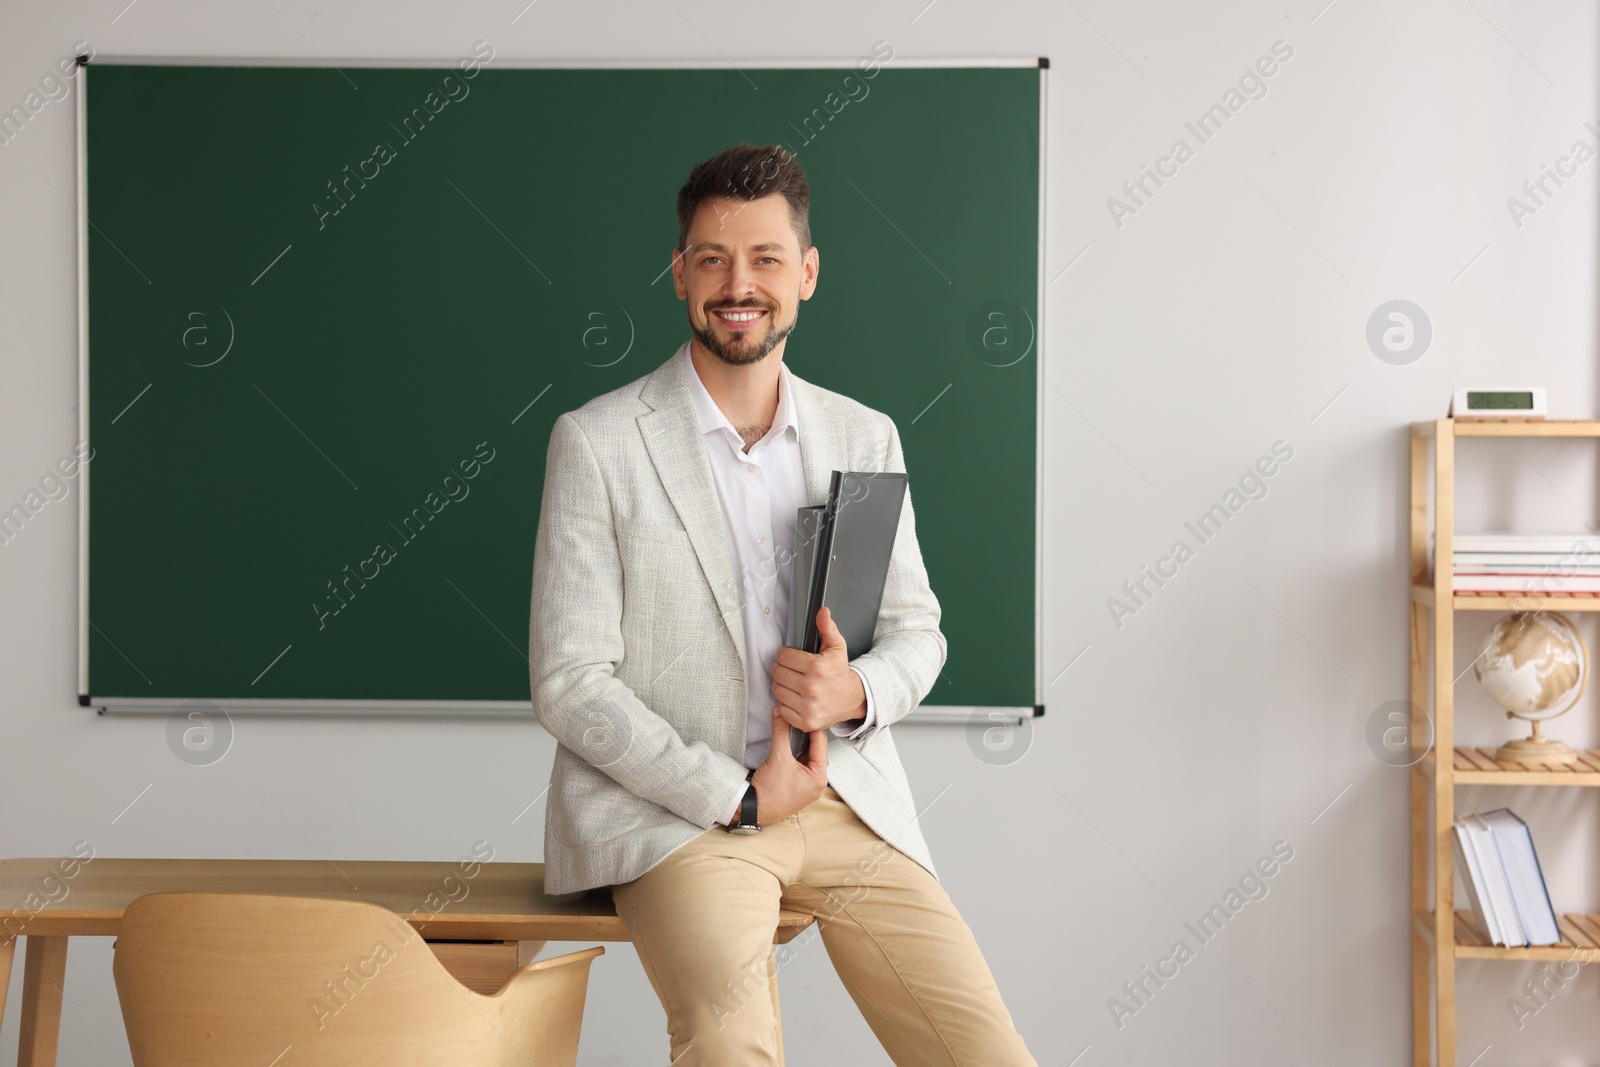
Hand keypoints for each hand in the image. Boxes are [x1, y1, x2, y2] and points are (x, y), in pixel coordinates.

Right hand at [751, 709, 827, 824]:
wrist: (753, 810)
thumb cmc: (769, 792)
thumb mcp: (777, 757)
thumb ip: (781, 732)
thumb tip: (780, 713)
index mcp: (819, 777)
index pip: (821, 744)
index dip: (812, 726)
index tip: (805, 713)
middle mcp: (817, 783)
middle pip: (816, 750)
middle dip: (807, 734)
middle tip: (800, 718)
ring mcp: (807, 786)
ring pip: (808, 757)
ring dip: (801, 743)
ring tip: (794, 727)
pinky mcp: (797, 787)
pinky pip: (800, 765)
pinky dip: (795, 753)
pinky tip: (789, 743)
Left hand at [771, 607, 865, 731]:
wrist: (852, 699)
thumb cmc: (840, 673)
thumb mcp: (837, 647)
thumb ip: (827, 628)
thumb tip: (823, 613)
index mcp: (817, 668)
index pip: (783, 657)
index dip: (785, 655)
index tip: (791, 658)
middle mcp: (811, 688)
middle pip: (777, 673)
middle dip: (782, 669)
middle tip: (791, 670)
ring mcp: (808, 707)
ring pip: (777, 691)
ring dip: (782, 686)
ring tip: (793, 683)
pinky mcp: (805, 721)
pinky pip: (781, 709)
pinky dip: (785, 704)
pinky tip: (795, 697)